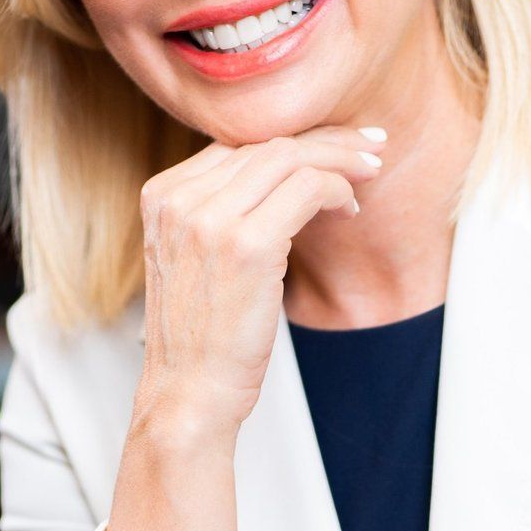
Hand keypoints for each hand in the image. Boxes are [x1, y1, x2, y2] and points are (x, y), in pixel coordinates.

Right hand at [134, 124, 386, 438]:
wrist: (188, 393)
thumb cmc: (202, 337)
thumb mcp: (193, 257)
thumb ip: (219, 211)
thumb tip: (280, 175)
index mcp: (160, 196)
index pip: (235, 143)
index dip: (292, 137)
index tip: (333, 142)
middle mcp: (178, 199)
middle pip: (265, 143)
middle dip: (327, 140)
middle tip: (369, 146)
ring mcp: (209, 219)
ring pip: (290, 157)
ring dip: (341, 160)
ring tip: (370, 172)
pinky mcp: (246, 244)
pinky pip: (308, 189)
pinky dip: (338, 190)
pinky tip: (350, 208)